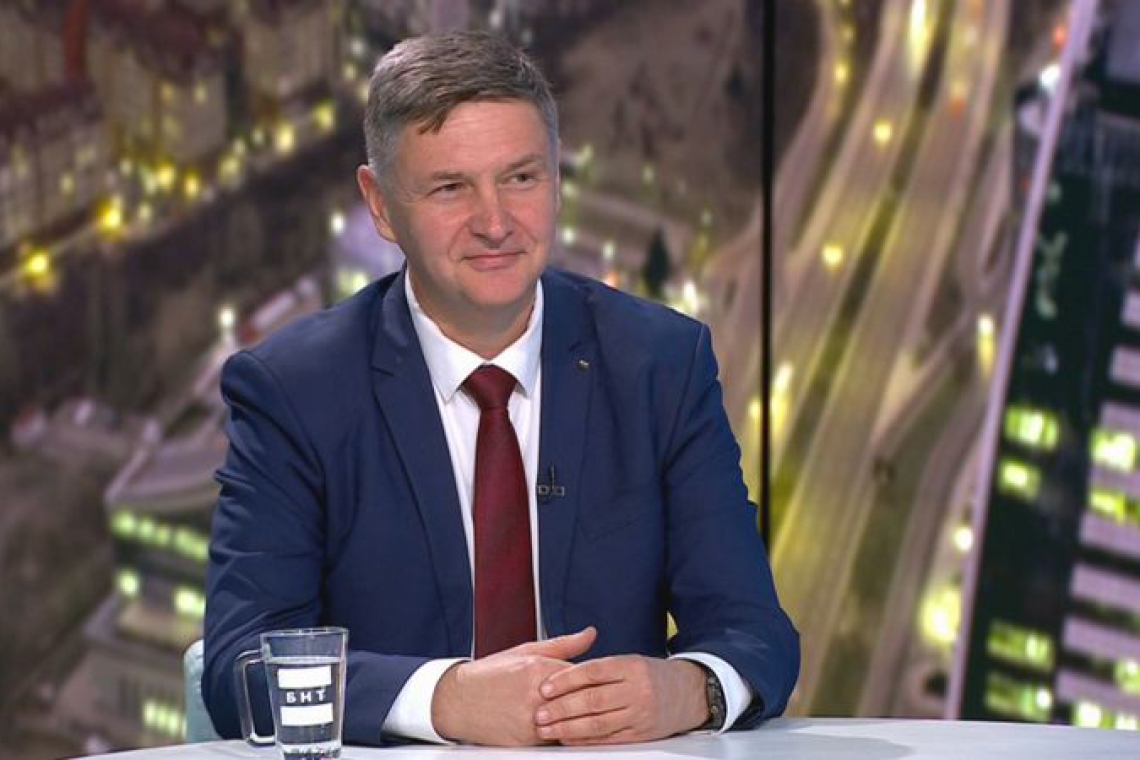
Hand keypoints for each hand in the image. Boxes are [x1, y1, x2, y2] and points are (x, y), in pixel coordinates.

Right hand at [431, 627, 596, 745]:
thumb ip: (563, 645)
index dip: (593, 678)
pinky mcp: (526, 740)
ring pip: (571, 721)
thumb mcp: (526, 651)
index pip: (583, 675)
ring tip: (582, 714)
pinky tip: (563, 726)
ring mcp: (531, 719)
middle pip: (580, 699)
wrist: (457, 701)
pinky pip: (556, 738)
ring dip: (578, 718)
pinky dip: (562, 733)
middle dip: (590, 700)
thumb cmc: (491, 675)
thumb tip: (590, 634)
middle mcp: (535, 694)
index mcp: (538, 668)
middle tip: (598, 699)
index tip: (598, 680)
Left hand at [534, 655, 708, 744]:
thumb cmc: (651, 675)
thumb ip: (598, 666)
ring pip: (598, 723)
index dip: (566, 680)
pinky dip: (585, 740)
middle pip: (593, 700)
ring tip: (546, 728)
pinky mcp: (640, 734)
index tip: (545, 686)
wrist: (688, 694)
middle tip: (539, 712)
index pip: (592, 672)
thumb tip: (561, 667)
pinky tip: (567, 738)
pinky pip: (608, 738)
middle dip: (562, 708)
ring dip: (568, 727)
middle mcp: (637, 690)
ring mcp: (640, 714)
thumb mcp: (629, 661)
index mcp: (631, 666)